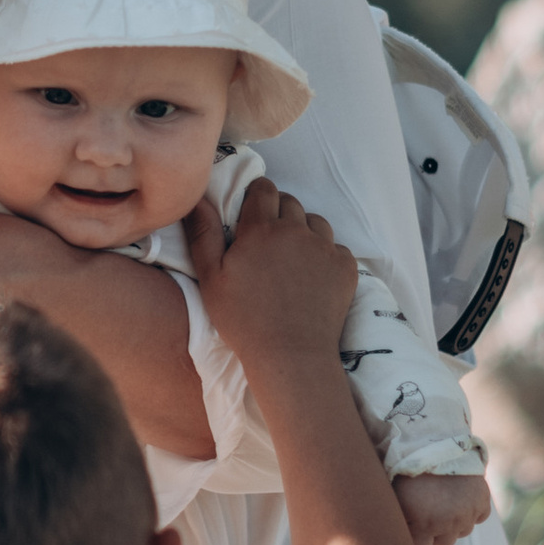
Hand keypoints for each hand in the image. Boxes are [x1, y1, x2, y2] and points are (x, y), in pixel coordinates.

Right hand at [182, 176, 357, 378]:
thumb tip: (198, 199)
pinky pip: (336, 248)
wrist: (291, 355)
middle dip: (278, 214)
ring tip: (292, 260)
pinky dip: (326, 256)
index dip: (256, 196)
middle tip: (268, 244)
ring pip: (315, 222)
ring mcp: (325, 248)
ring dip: (304, 232)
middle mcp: (296, 230)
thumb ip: (203, 234)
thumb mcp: (211, 279)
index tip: (251, 214)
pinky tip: (313, 278)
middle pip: (290, 202)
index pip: (263, 189)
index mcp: (261, 229)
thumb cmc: (244, 320)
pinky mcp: (346, 267)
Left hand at [394, 470, 492, 544]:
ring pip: (462, 531)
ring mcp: (467, 512)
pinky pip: (480, 516)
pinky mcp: (482, 500)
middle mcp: (448, 523)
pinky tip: (460, 498)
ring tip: (443, 505)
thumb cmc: (408, 469)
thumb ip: (397, 521)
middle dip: (433, 534)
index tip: (410, 528)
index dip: (414, 539)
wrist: (435, 441)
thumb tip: (392, 538)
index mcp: (424, 524)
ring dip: (453, 523)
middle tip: (426, 517)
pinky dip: (472, 510)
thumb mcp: (394, 496)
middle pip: (442, 544)